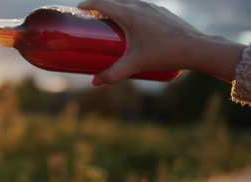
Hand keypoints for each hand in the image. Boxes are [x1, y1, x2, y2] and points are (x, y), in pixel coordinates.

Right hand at [78, 0, 245, 83]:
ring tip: (110, 22)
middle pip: (114, 2)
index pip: (102, 3)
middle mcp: (140, 6)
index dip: (88, 5)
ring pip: (128, 4)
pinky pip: (140, 9)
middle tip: (91, 19)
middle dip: (100, 8)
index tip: (78, 9)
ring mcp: (153, 7)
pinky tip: (133, 27)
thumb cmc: (164, 53)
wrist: (196, 47)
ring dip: (116, 10)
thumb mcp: (135, 64)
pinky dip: (130, 13)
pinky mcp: (162, 13)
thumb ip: (113, 74)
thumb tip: (94, 82)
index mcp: (130, 14)